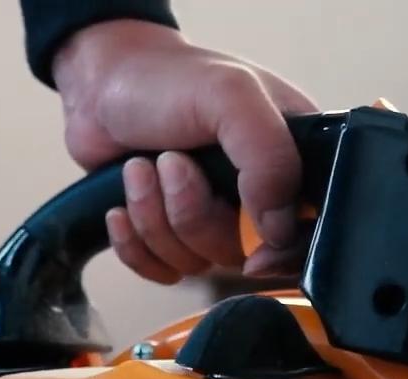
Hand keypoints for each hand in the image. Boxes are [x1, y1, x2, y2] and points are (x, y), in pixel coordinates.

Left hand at [51, 20, 314, 282]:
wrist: (100, 84)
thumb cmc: (167, 79)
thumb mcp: (231, 98)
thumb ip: (270, 158)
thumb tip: (279, 230)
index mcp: (289, 158)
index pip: (307, 230)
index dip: (282, 251)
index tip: (252, 252)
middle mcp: (255, 192)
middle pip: (239, 254)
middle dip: (192, 214)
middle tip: (169, 162)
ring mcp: (211, 214)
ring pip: (194, 262)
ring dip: (154, 218)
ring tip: (139, 167)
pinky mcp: (169, 232)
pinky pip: (159, 270)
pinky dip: (135, 245)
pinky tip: (121, 206)